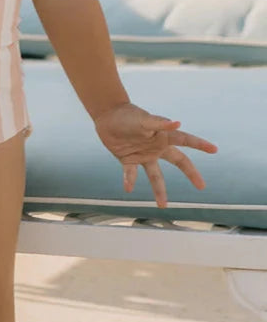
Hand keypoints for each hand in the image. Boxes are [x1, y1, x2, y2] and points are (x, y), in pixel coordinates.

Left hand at [93, 101, 218, 207]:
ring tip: (163, 206)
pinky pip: (131, 173)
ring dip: (160, 190)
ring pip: (156, 176)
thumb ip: (159, 124)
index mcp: (164, 136)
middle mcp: (157, 148)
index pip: (186, 140)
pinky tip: (128, 189)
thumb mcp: (144, 120)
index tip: (214, 149)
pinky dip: (130, 180)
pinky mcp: (128, 160)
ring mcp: (144, 155)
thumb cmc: (128, 115)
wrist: (108, 115)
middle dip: (191, 173)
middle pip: (179, 161)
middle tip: (202, 187)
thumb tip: (177, 123)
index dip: (200, 144)